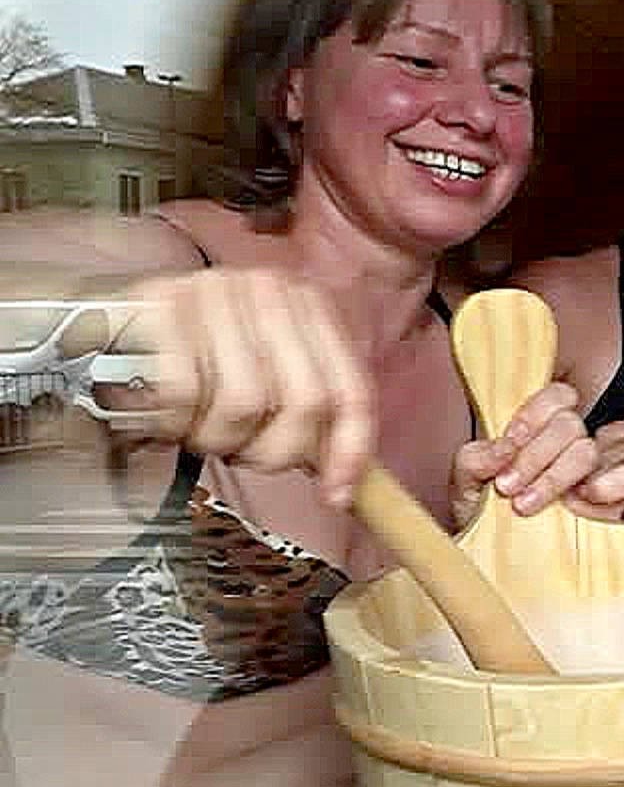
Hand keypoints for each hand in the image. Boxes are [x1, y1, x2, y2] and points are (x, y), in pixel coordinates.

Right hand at [131, 270, 374, 507]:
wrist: (108, 316)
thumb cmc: (195, 356)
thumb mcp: (263, 379)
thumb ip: (305, 418)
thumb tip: (343, 483)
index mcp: (309, 307)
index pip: (351, 390)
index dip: (350, 450)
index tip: (336, 495)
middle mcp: (269, 291)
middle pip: (305, 402)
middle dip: (272, 449)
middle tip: (240, 452)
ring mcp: (215, 293)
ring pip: (244, 403)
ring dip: (217, 437)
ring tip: (198, 428)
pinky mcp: (160, 305)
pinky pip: (184, 392)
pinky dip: (175, 420)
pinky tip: (167, 416)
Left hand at [451, 382, 623, 524]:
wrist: (486, 553)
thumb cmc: (481, 510)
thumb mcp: (465, 480)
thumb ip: (476, 458)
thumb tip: (503, 449)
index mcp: (539, 428)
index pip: (557, 396)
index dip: (535, 415)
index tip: (509, 445)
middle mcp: (568, 445)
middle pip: (571, 425)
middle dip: (535, 456)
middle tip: (507, 487)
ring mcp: (591, 472)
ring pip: (589, 452)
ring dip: (556, 477)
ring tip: (526, 504)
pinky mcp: (608, 502)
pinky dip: (607, 486)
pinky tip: (578, 503)